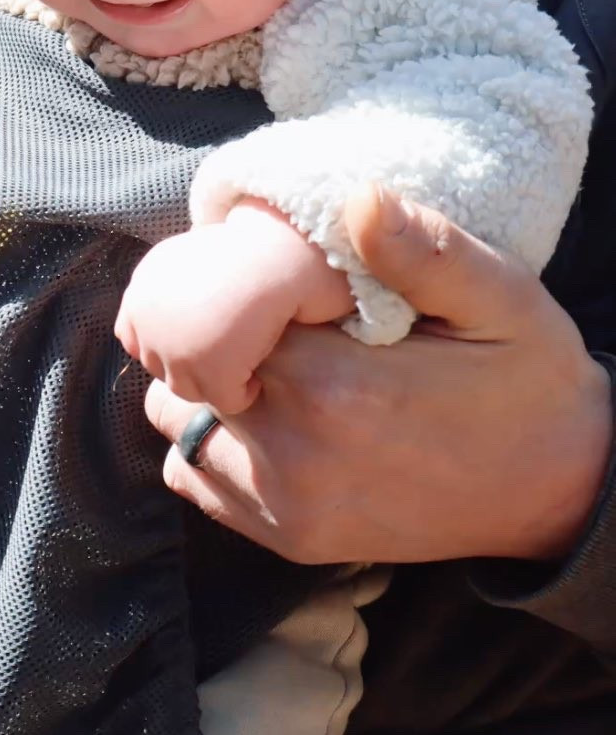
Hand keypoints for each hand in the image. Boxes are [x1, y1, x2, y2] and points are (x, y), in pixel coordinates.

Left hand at [115, 201, 351, 413]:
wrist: (274, 252)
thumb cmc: (245, 249)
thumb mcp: (188, 259)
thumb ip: (171, 292)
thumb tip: (177, 323)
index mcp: (140, 293)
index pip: (136, 339)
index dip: (174, 342)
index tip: (207, 333)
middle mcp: (147, 322)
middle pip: (162, 368)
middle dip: (193, 362)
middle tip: (230, 345)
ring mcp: (174, 352)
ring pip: (192, 389)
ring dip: (220, 378)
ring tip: (248, 355)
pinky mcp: (209, 373)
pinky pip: (228, 399)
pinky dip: (248, 389)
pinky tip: (263, 365)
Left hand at [145, 186, 613, 564]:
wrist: (559, 489)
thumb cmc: (526, 380)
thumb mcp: (498, 297)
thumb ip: (423, 249)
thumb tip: (356, 197)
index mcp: (333, 386)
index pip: (220, 311)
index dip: (241, 283)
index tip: (283, 277)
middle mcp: (293, 455)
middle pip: (188, 364)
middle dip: (216, 330)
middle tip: (276, 317)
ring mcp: (285, 505)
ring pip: (175, 421)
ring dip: (205, 384)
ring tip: (270, 362)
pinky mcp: (289, 537)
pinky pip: (195, 477)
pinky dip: (211, 441)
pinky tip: (268, 411)